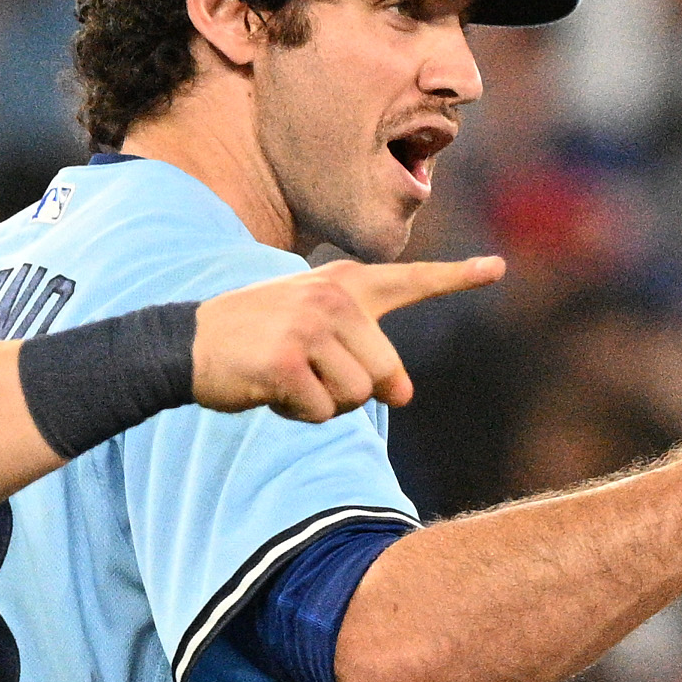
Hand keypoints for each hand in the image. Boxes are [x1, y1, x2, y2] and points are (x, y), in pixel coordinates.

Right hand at [193, 256, 503, 422]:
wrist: (185, 343)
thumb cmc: (254, 340)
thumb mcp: (310, 326)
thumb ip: (363, 351)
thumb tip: (404, 392)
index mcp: (342, 283)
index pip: (408, 280)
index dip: (456, 277)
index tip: (497, 267)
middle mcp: (331, 297)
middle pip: (385, 373)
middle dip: (354, 391)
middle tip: (311, 377)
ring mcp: (309, 326)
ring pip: (356, 397)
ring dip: (323, 405)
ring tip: (286, 379)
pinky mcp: (287, 360)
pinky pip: (320, 411)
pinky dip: (297, 414)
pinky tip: (269, 389)